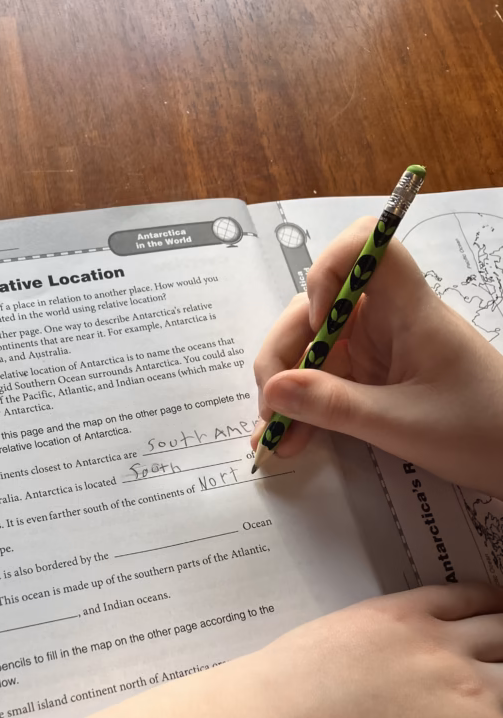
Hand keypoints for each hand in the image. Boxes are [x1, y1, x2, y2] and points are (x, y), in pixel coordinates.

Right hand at [251, 217, 502, 498]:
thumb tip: (273, 390)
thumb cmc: (480, 431)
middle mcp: (387, 319)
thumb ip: (334, 406)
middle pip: (317, 307)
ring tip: (275, 435)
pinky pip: (326, 382)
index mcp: (408, 309)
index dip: (329, 270)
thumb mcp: (399, 424)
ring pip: (314, 349)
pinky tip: (290, 438)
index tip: (318, 325)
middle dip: (286, 352)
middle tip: (270, 405)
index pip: (366, 245)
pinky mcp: (373, 379)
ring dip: (287, 389)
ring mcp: (377, 350)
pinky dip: (305, 407)